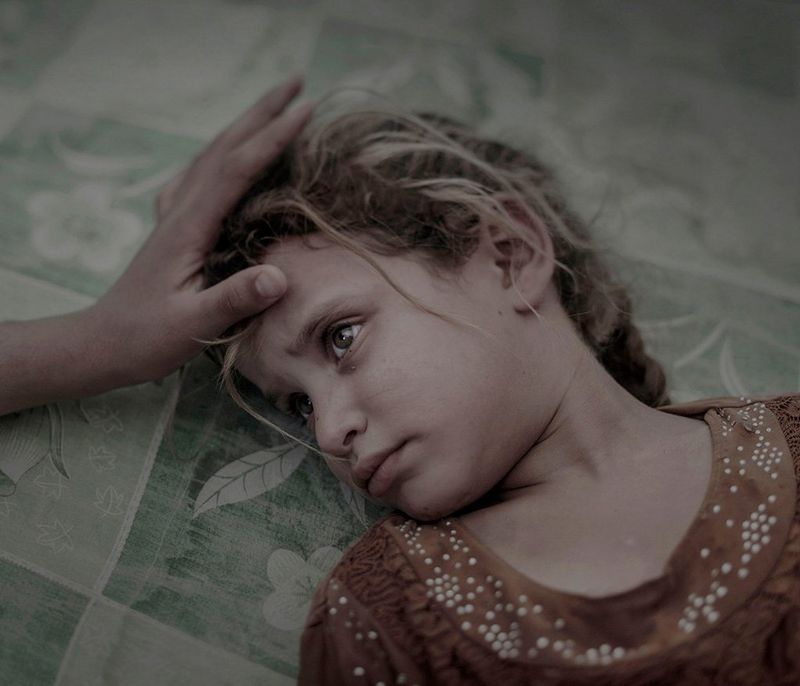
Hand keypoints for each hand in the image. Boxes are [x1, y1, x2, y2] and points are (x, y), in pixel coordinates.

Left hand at [88, 75, 311, 384]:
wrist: (103, 342)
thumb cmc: (147, 338)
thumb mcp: (194, 325)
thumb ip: (234, 299)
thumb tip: (280, 276)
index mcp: (189, 227)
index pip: (238, 170)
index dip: (273, 138)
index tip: (306, 110)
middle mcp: (180, 210)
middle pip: (225, 147)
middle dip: (262, 112)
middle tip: (298, 82)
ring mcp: (173, 215)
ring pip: (212, 155)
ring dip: (245, 125)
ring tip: (273, 106)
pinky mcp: (173, 227)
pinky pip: (199, 175)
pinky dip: (221, 153)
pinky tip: (223, 155)